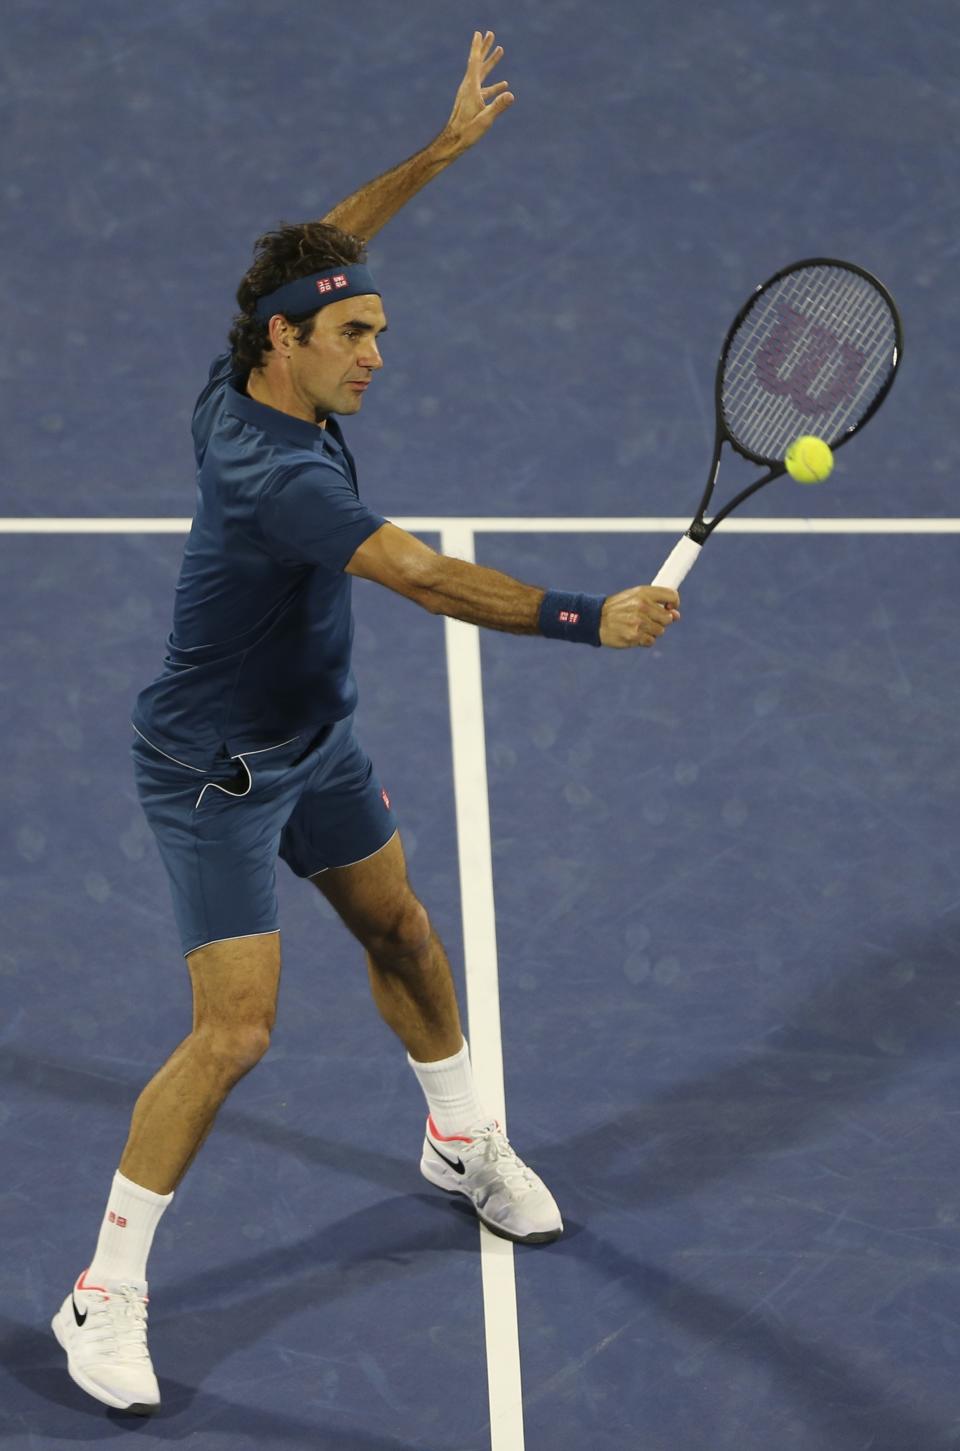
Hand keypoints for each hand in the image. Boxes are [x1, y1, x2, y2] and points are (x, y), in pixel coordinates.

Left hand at [440, 31, 513, 154]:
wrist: (454, 142)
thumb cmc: (467, 132)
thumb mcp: (485, 119)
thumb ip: (498, 106)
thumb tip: (510, 94)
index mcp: (471, 88)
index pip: (475, 62)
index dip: (478, 47)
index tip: (479, 33)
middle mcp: (469, 87)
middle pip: (478, 63)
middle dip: (485, 48)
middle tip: (490, 33)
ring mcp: (470, 94)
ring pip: (482, 73)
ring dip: (491, 62)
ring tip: (500, 50)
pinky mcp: (472, 102)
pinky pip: (484, 88)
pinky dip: (494, 84)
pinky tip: (504, 84)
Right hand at [600, 587, 680, 648]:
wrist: (595, 619)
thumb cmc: (618, 608)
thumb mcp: (634, 597)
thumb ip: (656, 603)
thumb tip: (676, 615)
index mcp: (643, 592)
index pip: (672, 595)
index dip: (674, 603)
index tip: (670, 608)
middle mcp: (642, 606)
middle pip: (668, 618)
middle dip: (660, 621)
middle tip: (646, 620)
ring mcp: (639, 622)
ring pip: (660, 631)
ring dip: (652, 631)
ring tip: (637, 627)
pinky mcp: (635, 636)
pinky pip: (651, 641)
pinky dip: (644, 640)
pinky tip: (633, 634)